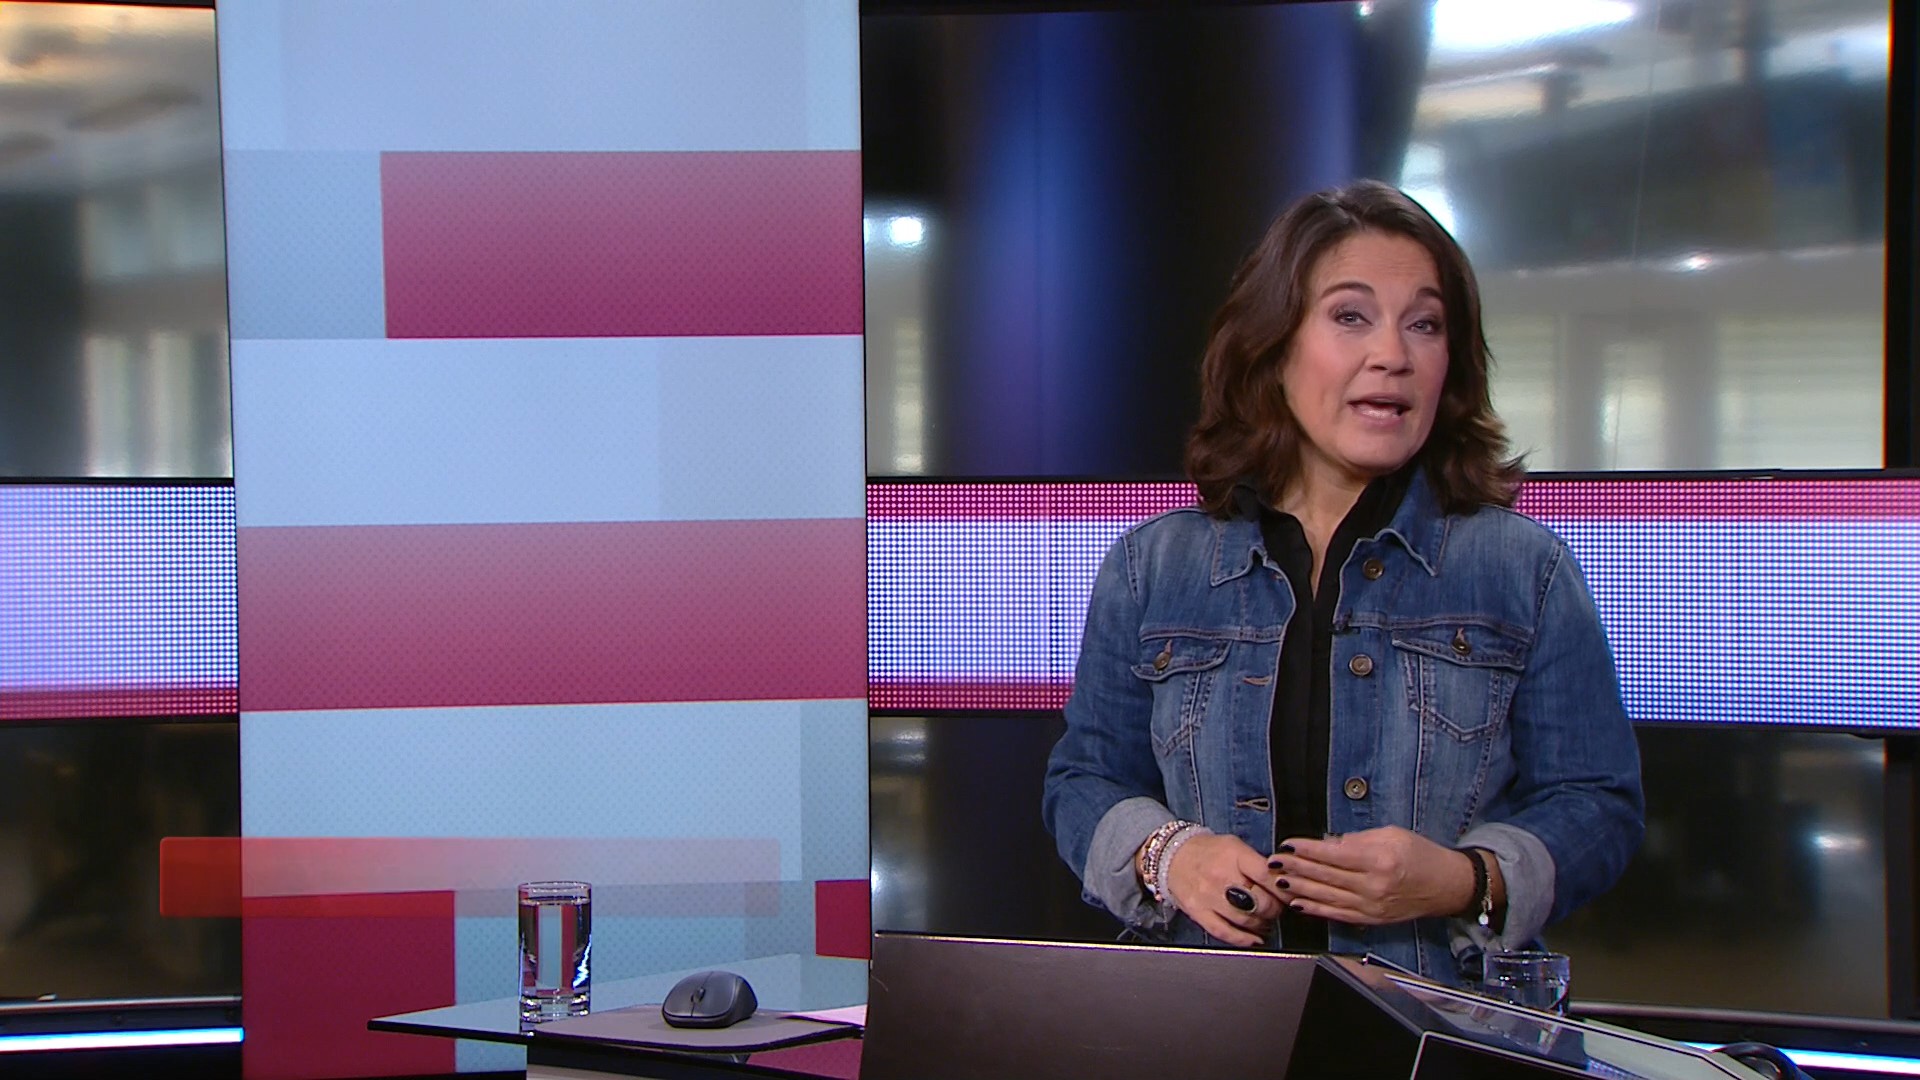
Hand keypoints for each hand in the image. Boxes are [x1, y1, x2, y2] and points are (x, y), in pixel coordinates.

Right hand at [1162, 833, 1287, 946]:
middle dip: (1275, 908)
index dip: (1283, 888)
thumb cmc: (1208, 851)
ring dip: (1263, 924)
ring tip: (1265, 919)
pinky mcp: (1198, 912)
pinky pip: (1224, 932)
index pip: (1266, 875)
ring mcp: (1208, 896)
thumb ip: (1258, 863)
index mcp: (1233, 854)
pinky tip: (1254, 938)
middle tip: (1277, 907)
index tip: (1289, 893)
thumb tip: (1283, 883)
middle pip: (1260, 902)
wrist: (1172, 856)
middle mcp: (1220, 875)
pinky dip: (1243, 939)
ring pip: (1246, 919)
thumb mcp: (1235, 846)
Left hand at [1270, 827, 1474, 926]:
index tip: (1288, 844)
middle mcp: (1373, 886)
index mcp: (1379, 860)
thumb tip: (1329, 843)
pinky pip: (1337, 914)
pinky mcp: (1371, 919)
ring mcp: (1371, 906)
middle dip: (1296, 867)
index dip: (1307, 850)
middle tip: (1273, 860)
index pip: (1334, 855)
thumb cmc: (1422, 855)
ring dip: (1299, 888)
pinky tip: (1298, 903)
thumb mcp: (1393, 835)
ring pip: (1327, 897)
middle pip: (1326, 876)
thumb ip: (1359, 839)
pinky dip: (1315, 909)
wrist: (1448, 886)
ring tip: (1278, 879)